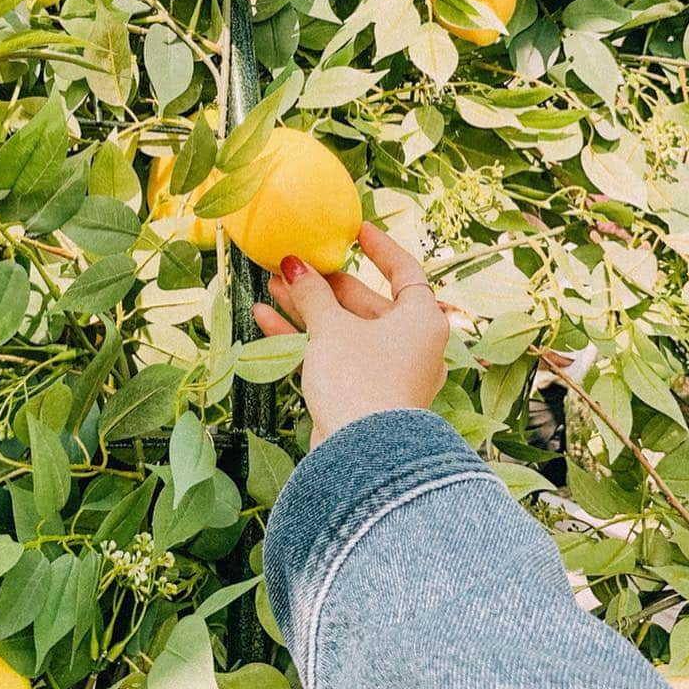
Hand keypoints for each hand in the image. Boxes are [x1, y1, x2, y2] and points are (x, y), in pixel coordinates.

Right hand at [253, 222, 449, 447]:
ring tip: (271, 287)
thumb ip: (312, 292)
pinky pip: (334, 354)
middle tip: (291, 265)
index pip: (405, 271)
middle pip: (365, 301)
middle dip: (323, 283)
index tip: (354, 230)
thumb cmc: (359, 380)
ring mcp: (387, 370)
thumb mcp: (332, 327)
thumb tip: (295, 262)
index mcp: (421, 320)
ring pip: (344, 328)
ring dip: (307, 309)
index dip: (379, 248)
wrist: (360, 457)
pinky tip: (266, 320)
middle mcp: (411, 344)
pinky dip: (306, 338)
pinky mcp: (363, 392)